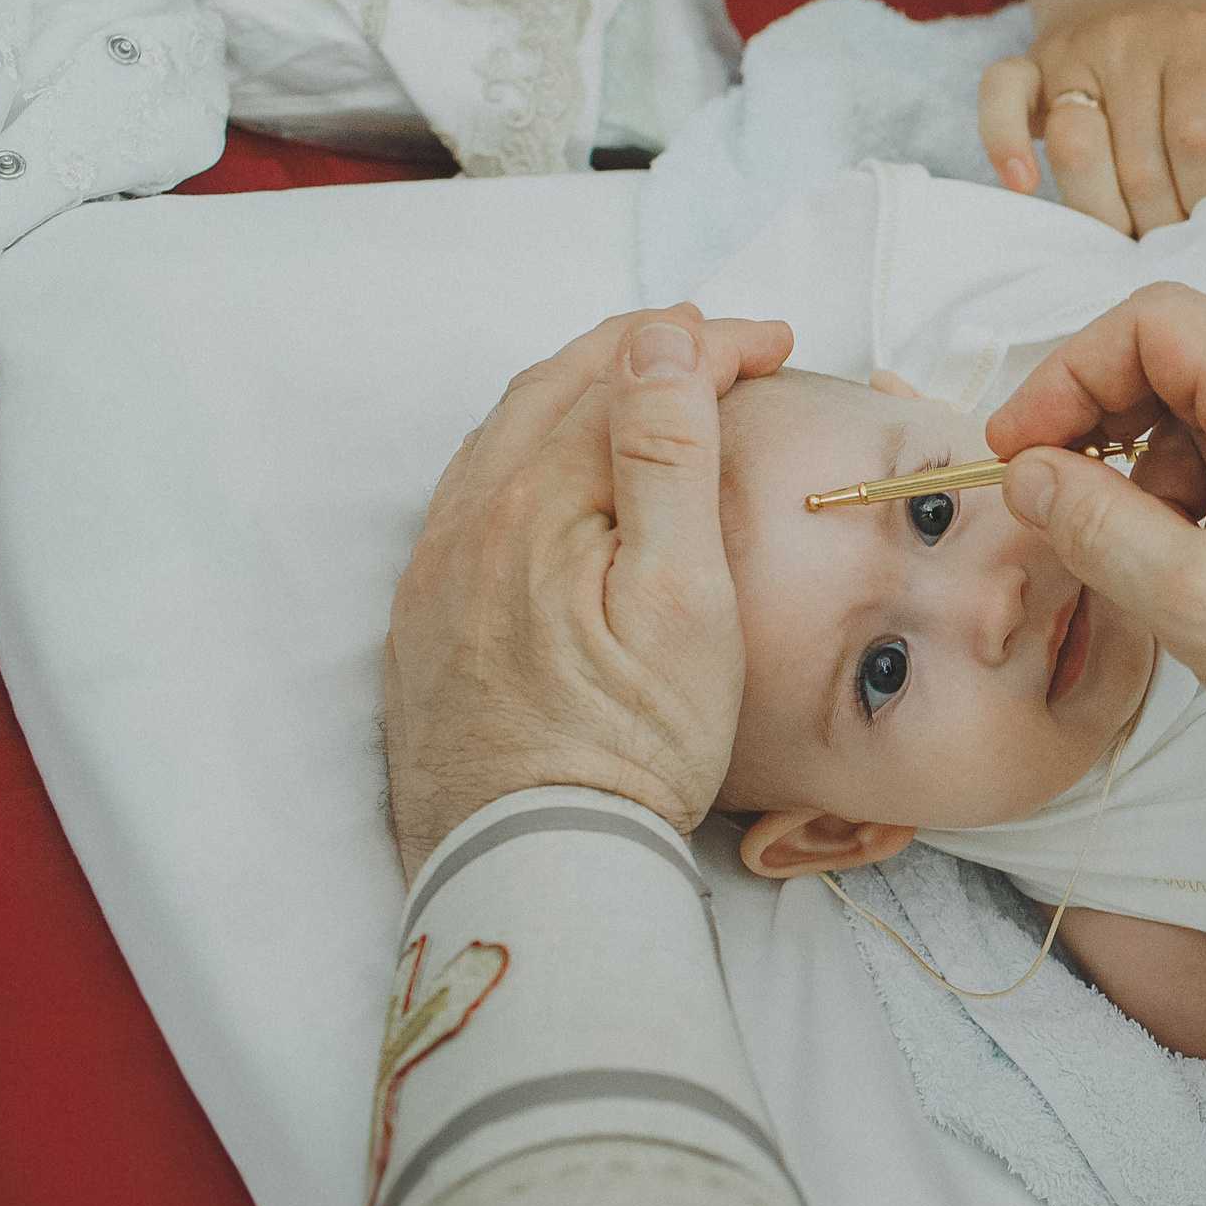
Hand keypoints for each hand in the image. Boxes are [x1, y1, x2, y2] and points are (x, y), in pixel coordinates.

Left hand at [382, 308, 794, 879]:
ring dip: (580, 391)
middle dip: (642, 350)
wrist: (531, 862)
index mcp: (538, 500)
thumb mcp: (682, 597)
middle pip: (555, 389)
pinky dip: (530, 450)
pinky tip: (559, 474)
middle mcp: (470, 519)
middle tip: (715, 343)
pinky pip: (473, 495)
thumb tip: (658, 345)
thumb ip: (667, 460)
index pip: (630, 379)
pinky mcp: (428, 620)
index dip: (710, 346)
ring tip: (645, 387)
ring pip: (505, 436)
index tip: (777, 344)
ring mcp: (439, 571)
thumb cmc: (630, 744)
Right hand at [979, 0, 1205, 235]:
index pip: (1197, 140)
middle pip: (1138, 164)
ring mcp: (1074, 49)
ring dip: (1105, 213)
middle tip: (1175, 238)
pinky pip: (999, 100)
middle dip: (1160, 222)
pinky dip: (1004, 144)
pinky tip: (1024, 184)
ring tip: (1131, 230)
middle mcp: (1131, 38)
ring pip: (1077, 152)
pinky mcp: (1027, 63)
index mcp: (1200, 39)